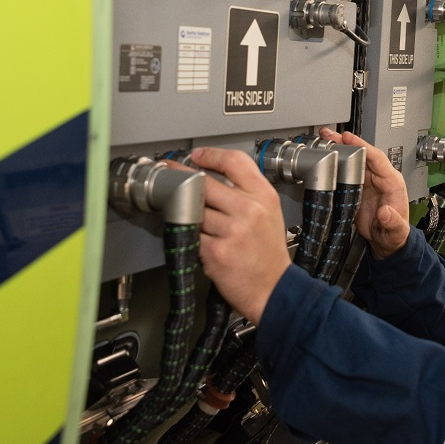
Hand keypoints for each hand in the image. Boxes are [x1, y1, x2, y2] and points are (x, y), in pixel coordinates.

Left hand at [190, 147, 290, 324]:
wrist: (274, 288)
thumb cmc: (268, 252)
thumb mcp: (269, 212)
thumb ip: (246, 192)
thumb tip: (212, 176)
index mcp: (264, 196)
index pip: (234, 161)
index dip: (210, 155)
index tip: (195, 156)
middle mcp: (249, 210)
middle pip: (205, 183)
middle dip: (182, 178)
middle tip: (171, 176)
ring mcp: (232, 230)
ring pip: (193, 210)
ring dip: (185, 212)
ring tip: (187, 216)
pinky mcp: (216, 251)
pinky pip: (191, 235)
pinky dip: (189, 236)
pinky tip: (196, 239)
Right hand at [319, 128, 409, 258]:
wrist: (386, 241)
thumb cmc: (394, 233)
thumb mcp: (396, 230)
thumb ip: (393, 221)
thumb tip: (386, 212)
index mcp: (391, 182)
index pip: (377, 158)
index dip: (362, 146)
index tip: (349, 139)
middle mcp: (379, 178)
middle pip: (362, 154)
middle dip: (346, 142)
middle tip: (330, 134)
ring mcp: (367, 182)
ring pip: (353, 160)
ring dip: (339, 149)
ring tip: (324, 139)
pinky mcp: (357, 187)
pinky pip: (346, 171)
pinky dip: (336, 163)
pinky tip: (325, 156)